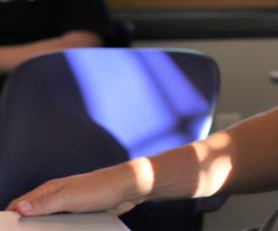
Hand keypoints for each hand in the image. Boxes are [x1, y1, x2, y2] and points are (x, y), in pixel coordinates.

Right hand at [7, 163, 142, 216]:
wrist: (129, 189)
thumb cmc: (101, 187)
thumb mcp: (71, 197)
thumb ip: (45, 204)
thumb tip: (19, 208)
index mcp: (49, 190)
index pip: (19, 204)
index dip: (10, 217)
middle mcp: (56, 196)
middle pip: (31, 215)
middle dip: (24, 227)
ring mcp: (66, 205)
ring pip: (46, 222)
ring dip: (40, 230)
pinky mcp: (78, 213)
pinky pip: (61, 226)